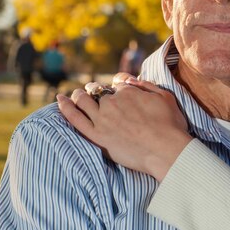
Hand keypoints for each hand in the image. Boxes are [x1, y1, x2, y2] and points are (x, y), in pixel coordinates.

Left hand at [57, 73, 191, 180]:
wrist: (166, 150)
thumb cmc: (170, 125)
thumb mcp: (165, 96)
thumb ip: (146, 85)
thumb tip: (130, 80)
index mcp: (129, 92)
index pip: (117, 85)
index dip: (118, 89)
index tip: (119, 94)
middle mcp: (113, 102)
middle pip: (98, 93)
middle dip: (95, 91)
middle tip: (93, 94)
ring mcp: (103, 119)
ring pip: (83, 102)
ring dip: (77, 96)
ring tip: (74, 95)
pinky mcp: (97, 136)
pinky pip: (75, 120)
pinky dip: (65, 108)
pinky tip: (59, 101)